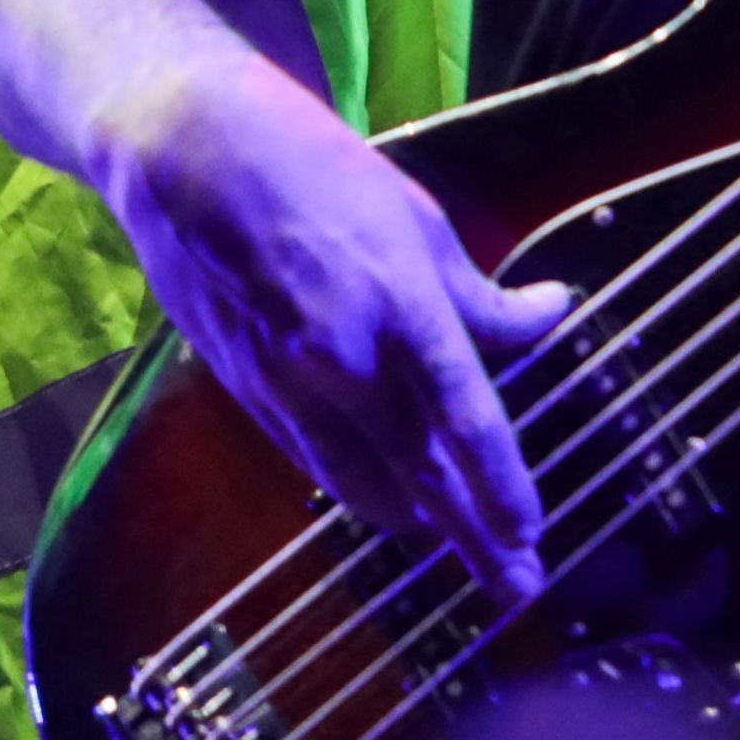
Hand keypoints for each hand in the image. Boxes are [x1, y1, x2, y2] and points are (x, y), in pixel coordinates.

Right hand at [94, 50, 572, 596]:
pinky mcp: (251, 391)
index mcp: (400, 304)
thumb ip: (480, 292)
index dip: (501, 486)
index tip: (532, 534)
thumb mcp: (417, 219)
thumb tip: (551, 316)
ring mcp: (290, 383)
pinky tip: (389, 502)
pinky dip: (361, 487)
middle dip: (473, 536)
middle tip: (516, 585)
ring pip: (364, 482)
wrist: (188, 154)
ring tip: (464, 553)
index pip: (466, 417)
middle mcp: (345, 359)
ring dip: (419, 524)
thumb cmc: (313, 168)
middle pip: (420, 474)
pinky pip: (317, 459)